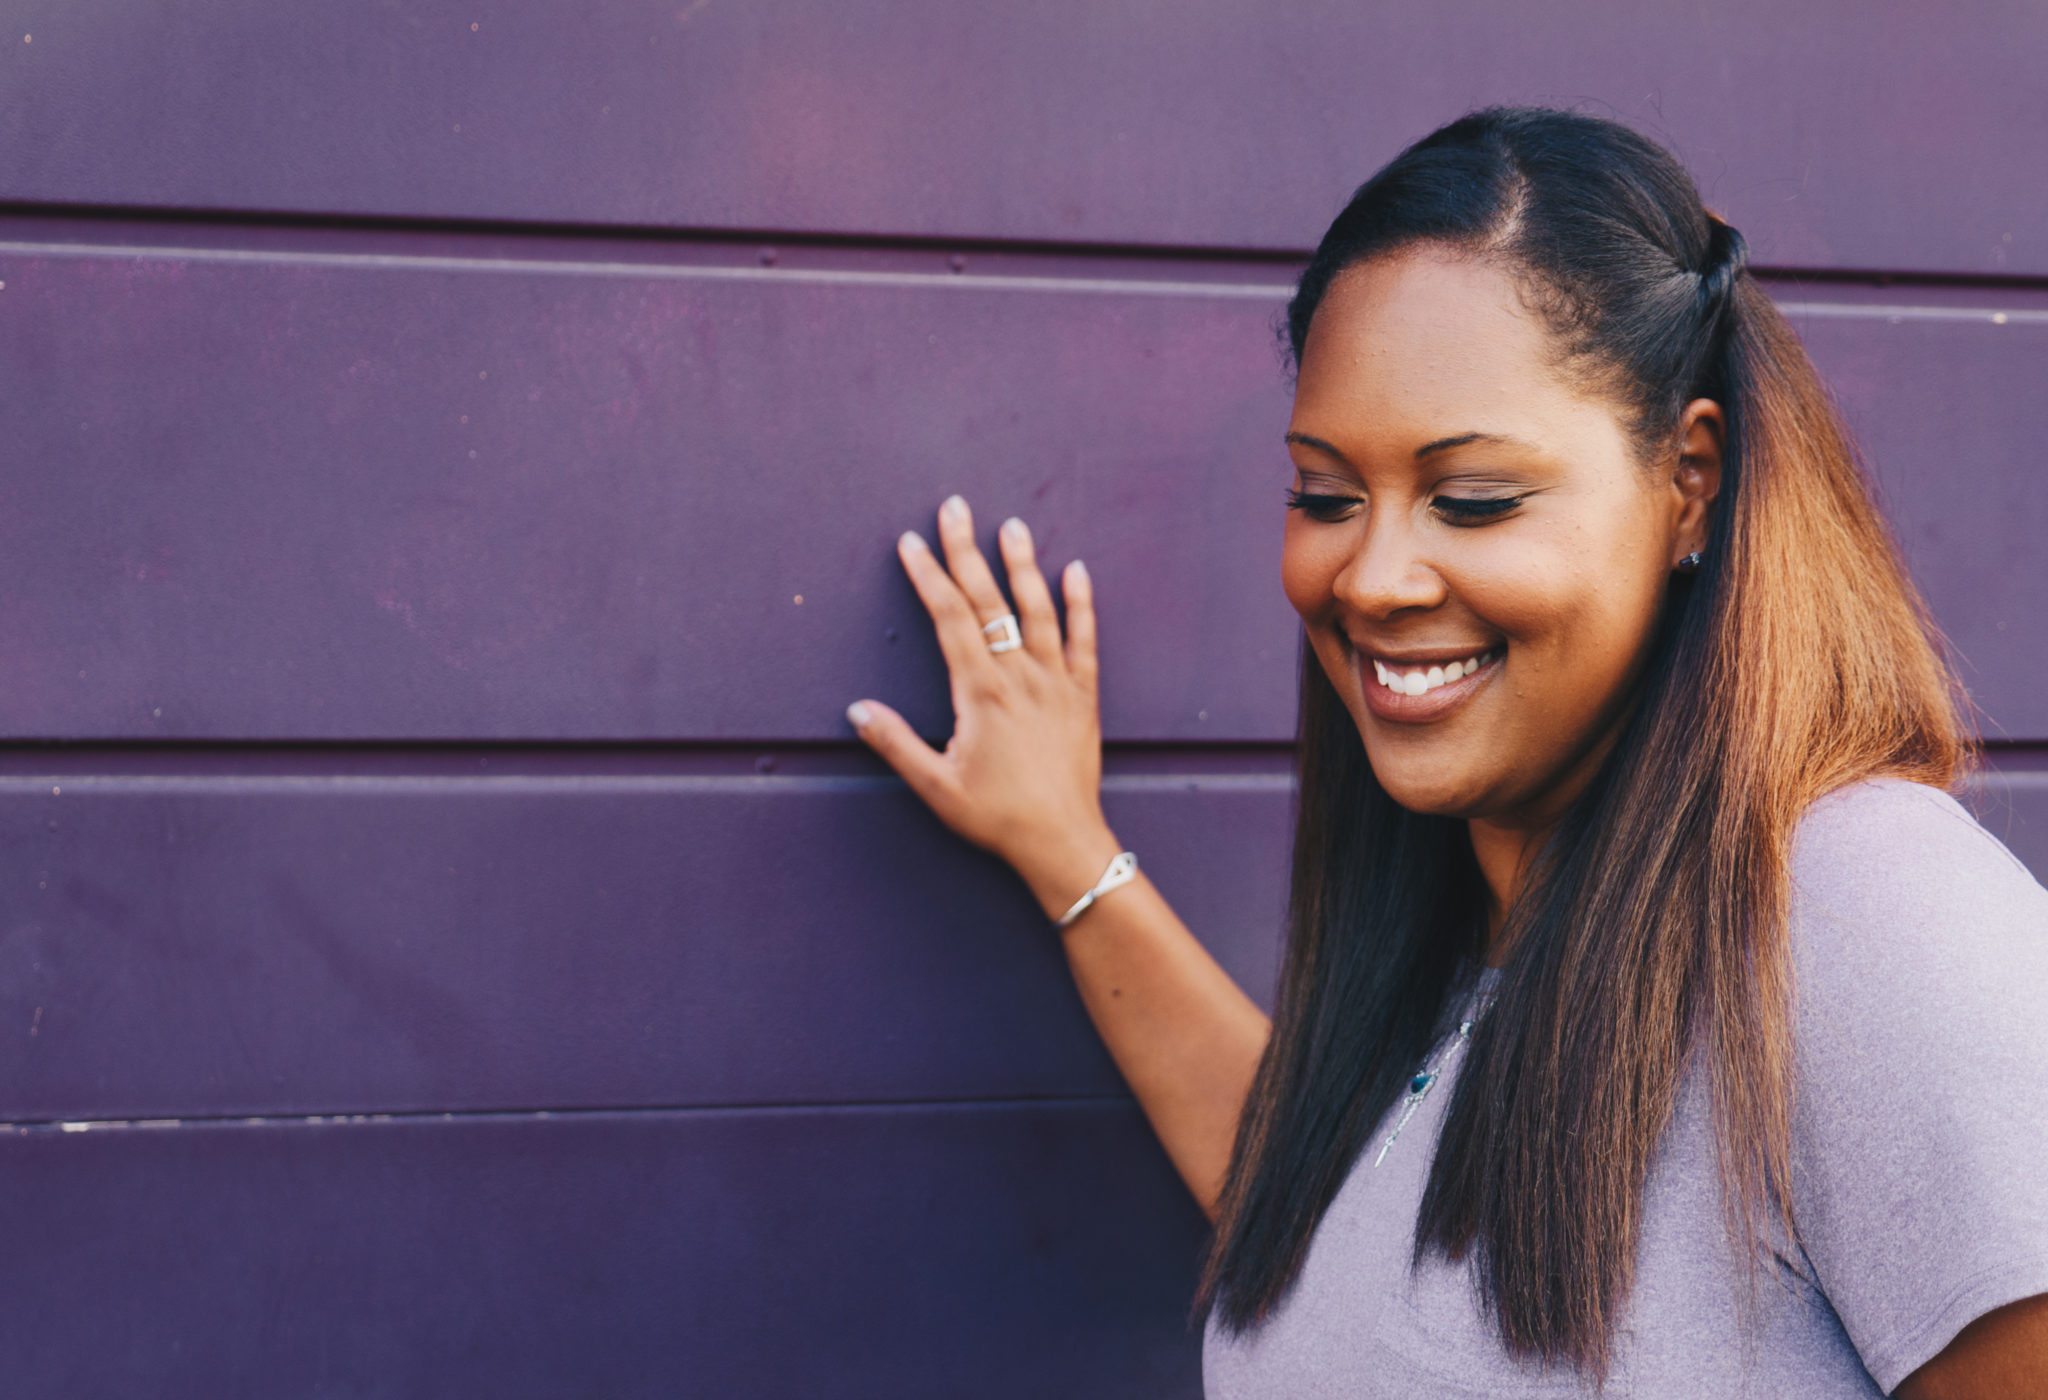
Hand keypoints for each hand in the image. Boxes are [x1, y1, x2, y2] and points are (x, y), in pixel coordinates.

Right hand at [846, 495, 1116, 900]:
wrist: (1061, 840)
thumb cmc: (996, 817)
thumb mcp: (936, 786)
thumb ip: (895, 743)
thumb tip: (857, 709)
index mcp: (980, 691)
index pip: (949, 618)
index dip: (928, 576)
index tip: (911, 543)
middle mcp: (1019, 676)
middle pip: (988, 600)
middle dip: (967, 550)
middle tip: (954, 507)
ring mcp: (1056, 682)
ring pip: (1038, 610)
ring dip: (1022, 564)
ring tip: (1011, 525)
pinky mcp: (1084, 696)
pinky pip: (1084, 640)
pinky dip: (1081, 603)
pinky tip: (1075, 571)